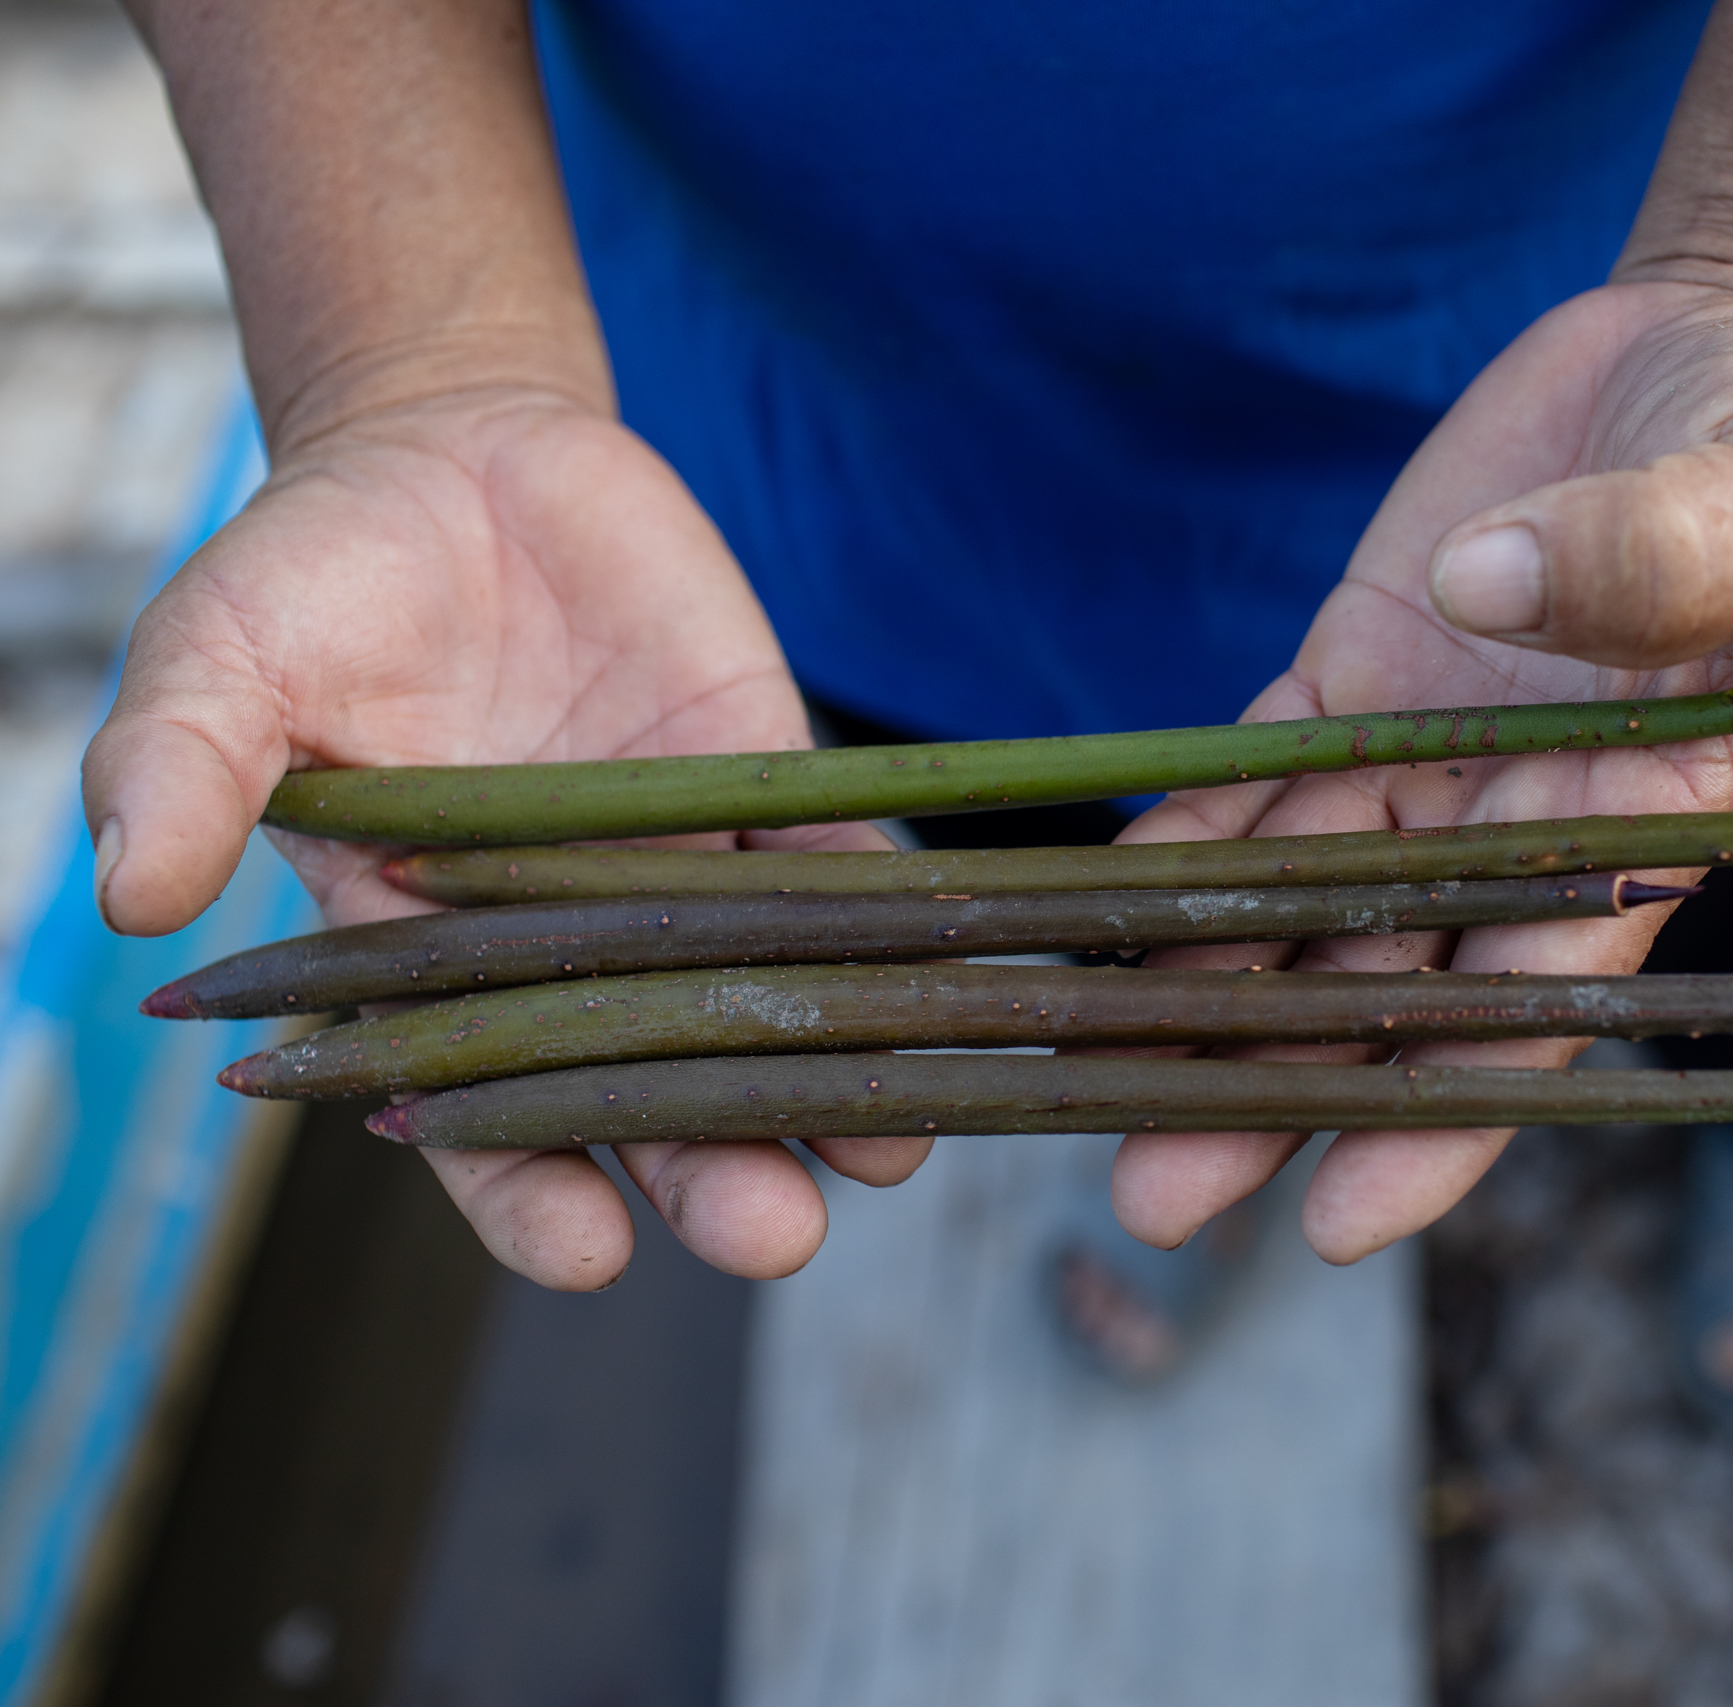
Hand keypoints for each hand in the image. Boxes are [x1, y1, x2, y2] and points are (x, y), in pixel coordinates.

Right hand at [82, 387, 905, 1288]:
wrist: (449, 457)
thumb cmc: (312, 581)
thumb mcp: (219, 662)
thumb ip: (182, 771)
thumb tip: (128, 895)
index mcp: (421, 958)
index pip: (471, 1112)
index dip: (522, 1189)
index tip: (582, 1252)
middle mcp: (562, 945)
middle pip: (643, 1088)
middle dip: (710, 1170)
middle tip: (774, 1239)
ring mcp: (674, 872)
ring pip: (755, 1005)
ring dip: (827, 1080)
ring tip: (889, 1151)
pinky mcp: (759, 786)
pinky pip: (834, 866)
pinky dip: (887, 920)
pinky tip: (945, 977)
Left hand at [1110, 276, 1732, 1262]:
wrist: (1717, 345)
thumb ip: (1648, 557)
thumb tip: (1487, 591)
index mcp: (1651, 820)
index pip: (1539, 998)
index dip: (1442, 1112)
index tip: (1339, 1216)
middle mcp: (1526, 821)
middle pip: (1392, 985)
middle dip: (1275, 1090)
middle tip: (1154, 1194)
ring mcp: (1430, 757)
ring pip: (1301, 903)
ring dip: (1199, 991)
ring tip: (1083, 1077)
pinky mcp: (1358, 677)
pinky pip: (1253, 776)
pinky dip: (1179, 838)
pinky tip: (1091, 900)